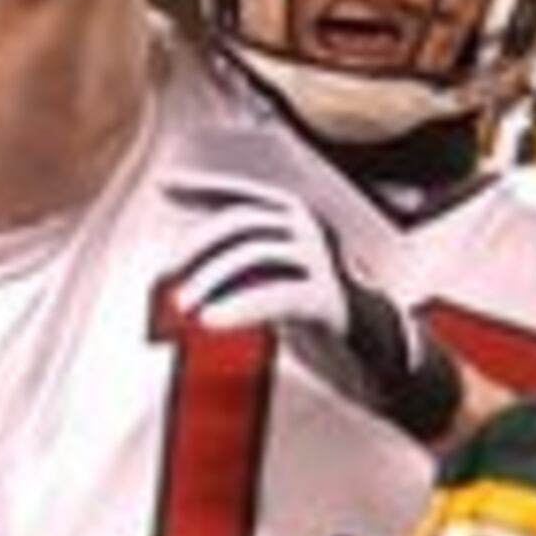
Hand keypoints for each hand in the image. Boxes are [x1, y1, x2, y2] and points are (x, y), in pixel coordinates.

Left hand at [164, 176, 464, 443]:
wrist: (369, 350)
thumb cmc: (311, 308)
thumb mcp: (266, 272)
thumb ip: (233, 252)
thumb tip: (180, 241)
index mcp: (297, 218)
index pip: (244, 193)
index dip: (204, 187)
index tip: (165, 185)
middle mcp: (312, 229)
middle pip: (243, 221)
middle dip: (197, 244)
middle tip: (167, 272)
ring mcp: (323, 262)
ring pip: (256, 254)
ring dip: (211, 279)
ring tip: (185, 306)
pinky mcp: (330, 299)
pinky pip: (278, 295)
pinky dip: (240, 306)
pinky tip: (212, 321)